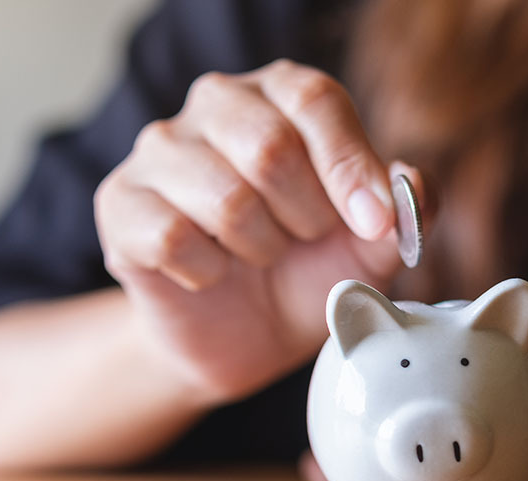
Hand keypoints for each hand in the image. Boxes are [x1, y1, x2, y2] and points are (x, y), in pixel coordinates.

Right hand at [94, 60, 431, 405]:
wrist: (245, 339)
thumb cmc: (308, 274)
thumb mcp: (372, 249)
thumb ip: (404, 211)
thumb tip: (408, 184)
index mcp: (281, 94)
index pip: (315, 100)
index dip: (350, 167)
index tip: (373, 225)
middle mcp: (216, 104)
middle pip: (269, 146)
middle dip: (304, 217)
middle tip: (301, 241)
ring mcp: (159, 150)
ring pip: (225, 198)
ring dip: (259, 248)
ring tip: (257, 255)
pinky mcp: (120, 203)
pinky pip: (173, 238)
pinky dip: (208, 273)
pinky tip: (210, 274)